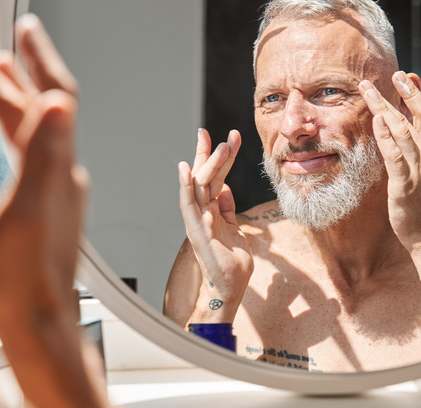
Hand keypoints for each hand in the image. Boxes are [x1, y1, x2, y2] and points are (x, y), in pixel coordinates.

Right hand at [0, 15, 107, 407]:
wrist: (38, 319)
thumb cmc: (28, 274)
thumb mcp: (30, 208)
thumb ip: (43, 154)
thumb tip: (57, 103)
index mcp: (60, 167)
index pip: (55, 99)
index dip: (38, 61)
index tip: (24, 30)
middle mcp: (63, 172)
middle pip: (43, 109)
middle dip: (21, 72)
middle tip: (3, 41)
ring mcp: (53, 189)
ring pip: (33, 130)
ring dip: (14, 98)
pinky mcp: (41, 206)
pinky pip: (28, 154)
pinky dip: (13, 130)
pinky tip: (6, 132)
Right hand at [178, 129, 252, 321]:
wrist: (230, 288)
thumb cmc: (232, 261)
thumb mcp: (235, 228)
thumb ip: (228, 209)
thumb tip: (227, 189)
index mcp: (212, 210)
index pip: (214, 178)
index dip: (220, 158)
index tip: (229, 137)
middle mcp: (202, 212)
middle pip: (204, 176)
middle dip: (211, 153)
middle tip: (220, 133)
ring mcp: (198, 221)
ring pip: (199, 186)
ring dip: (208, 164)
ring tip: (218, 145)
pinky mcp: (197, 232)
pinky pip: (189, 206)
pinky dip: (185, 187)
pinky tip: (185, 170)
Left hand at [359, 71, 420, 250]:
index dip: (415, 94)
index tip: (405, 76)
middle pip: (411, 118)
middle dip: (395, 95)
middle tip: (381, 76)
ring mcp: (418, 169)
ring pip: (400, 132)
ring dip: (383, 109)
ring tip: (369, 91)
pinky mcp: (404, 184)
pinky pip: (394, 156)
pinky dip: (385, 138)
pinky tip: (376, 122)